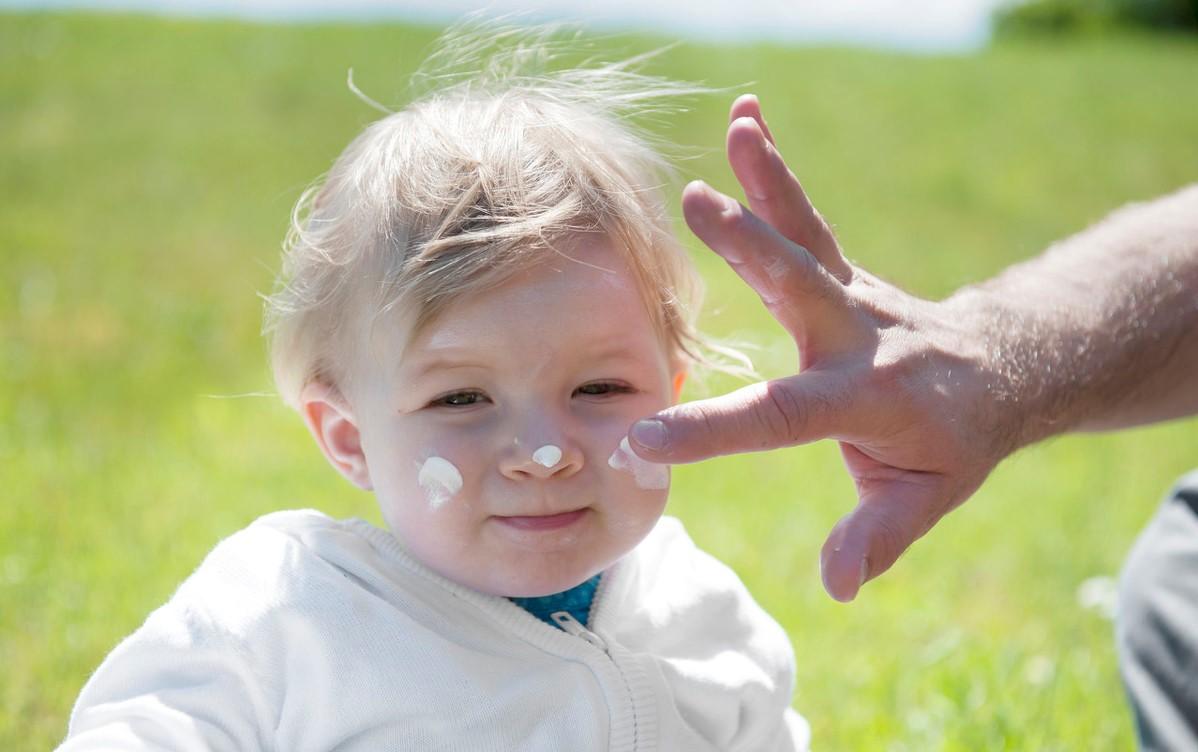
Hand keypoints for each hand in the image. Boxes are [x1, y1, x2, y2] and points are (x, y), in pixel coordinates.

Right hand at [631, 95, 1021, 601]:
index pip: (782, 417)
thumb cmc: (953, 442)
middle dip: (752, 247)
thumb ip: (877, 537)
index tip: (640, 441)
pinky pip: (805, 218)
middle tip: (701, 205)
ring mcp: (853, 294)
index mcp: (869, 399)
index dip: (712, 432)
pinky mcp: (843, 270)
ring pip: (807, 234)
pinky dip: (774, 172)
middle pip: (803, 287)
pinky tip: (746, 121)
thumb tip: (838, 587)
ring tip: (738, 128)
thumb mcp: (926, 500)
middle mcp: (859, 335)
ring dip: (769, 180)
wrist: (1002, 370)